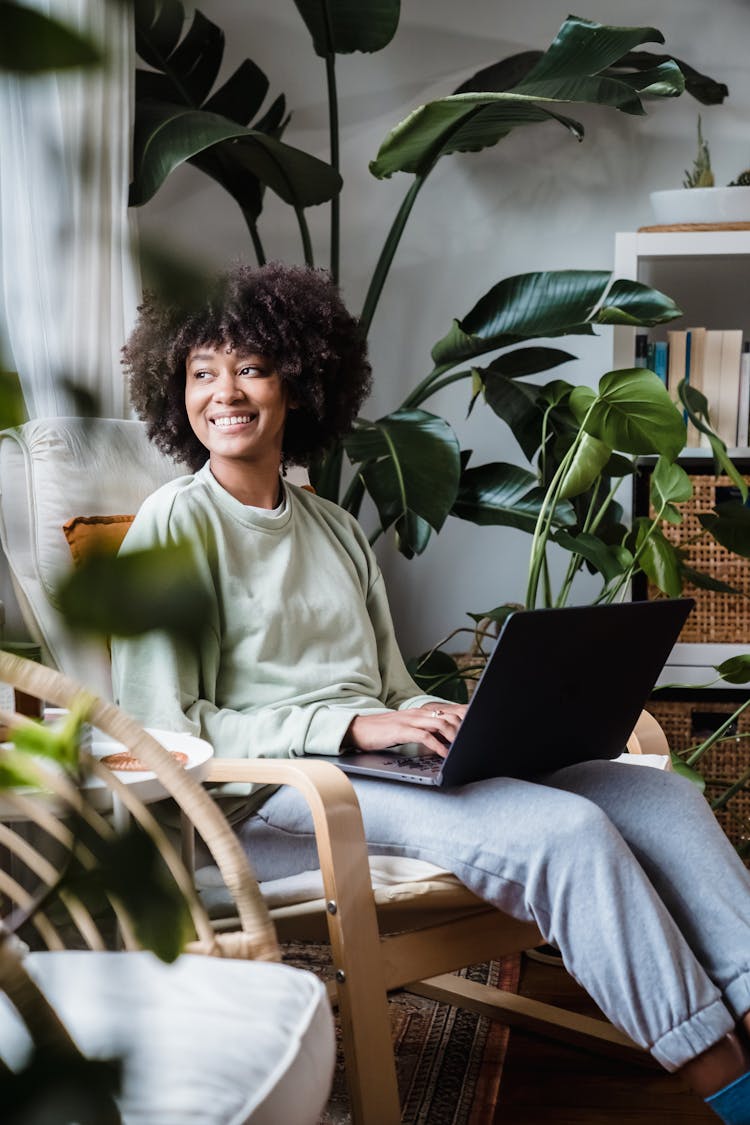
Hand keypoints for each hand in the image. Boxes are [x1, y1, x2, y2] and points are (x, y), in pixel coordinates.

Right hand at [344, 703, 466, 757]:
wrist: (359, 729)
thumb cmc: (382, 731)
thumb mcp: (407, 729)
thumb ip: (425, 731)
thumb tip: (443, 741)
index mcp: (420, 713)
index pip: (448, 710)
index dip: (465, 718)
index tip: (477, 727)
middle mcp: (418, 714)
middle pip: (448, 715)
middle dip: (464, 727)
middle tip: (474, 740)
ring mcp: (410, 721)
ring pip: (440, 723)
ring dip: (454, 736)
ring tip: (463, 747)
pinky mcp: (401, 730)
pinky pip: (425, 736)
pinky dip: (438, 745)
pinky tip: (445, 754)